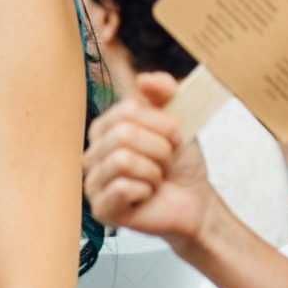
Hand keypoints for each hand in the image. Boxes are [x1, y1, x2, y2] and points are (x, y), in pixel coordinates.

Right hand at [84, 73, 214, 242]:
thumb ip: (165, 93)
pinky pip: (122, 187)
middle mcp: (92, 154)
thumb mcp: (179, 121)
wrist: (194, 202)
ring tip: (155, 180)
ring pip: (122, 160)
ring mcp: (93, 183)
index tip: (174, 138)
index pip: (127, 110)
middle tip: (164, 163)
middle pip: (124, 134)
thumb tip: (144, 78)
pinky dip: (146, 191)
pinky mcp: (100, 209)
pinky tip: (146, 197)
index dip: (161, 124)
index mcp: (105, 130)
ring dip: (153, 172)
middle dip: (159, 150)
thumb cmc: (180, 164)